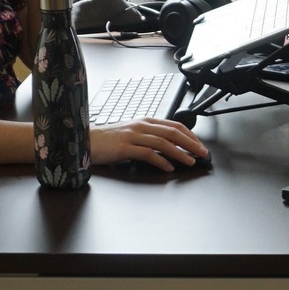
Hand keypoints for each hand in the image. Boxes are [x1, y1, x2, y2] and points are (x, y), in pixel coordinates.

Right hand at [89, 118, 210, 170]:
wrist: (85, 141)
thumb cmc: (109, 140)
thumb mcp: (132, 134)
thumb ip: (150, 137)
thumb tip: (170, 147)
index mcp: (145, 121)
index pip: (174, 125)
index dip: (191, 136)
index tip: (200, 146)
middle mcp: (141, 126)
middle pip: (172, 132)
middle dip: (191, 143)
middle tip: (203, 154)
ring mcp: (132, 136)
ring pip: (163, 142)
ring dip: (180, 153)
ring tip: (191, 161)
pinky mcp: (124, 147)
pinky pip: (147, 153)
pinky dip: (160, 160)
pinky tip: (169, 168)